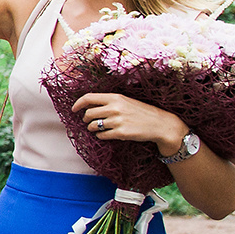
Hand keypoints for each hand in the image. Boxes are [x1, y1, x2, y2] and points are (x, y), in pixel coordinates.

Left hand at [71, 92, 189, 156]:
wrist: (160, 124)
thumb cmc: (141, 112)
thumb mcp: (126, 101)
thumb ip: (108, 102)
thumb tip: (87, 105)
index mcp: (115, 97)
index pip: (88, 97)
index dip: (78, 104)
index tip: (74, 109)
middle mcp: (115, 107)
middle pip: (88, 114)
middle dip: (85, 119)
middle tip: (89, 122)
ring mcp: (118, 120)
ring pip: (92, 126)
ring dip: (92, 129)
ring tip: (98, 129)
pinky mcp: (121, 133)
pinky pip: (101, 136)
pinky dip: (101, 136)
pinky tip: (107, 134)